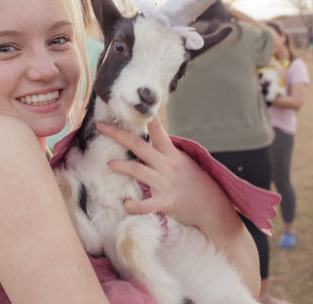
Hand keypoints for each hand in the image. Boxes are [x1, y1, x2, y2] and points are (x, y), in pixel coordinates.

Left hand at [96, 117, 234, 230]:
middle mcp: (167, 165)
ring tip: (109, 163)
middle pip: (139, 146)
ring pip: (139, 171)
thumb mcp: (182, 160)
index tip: (132, 106)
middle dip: (118, 134)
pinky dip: (134, 205)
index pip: (158, 131)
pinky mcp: (165, 203)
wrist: (211, 205)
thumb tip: (149, 136)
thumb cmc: (193, 181)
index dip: (146, 118)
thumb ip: (165, 150)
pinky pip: (145, 205)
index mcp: (171, 153)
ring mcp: (165, 184)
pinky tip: (126, 203)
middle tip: (101, 126)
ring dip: (122, 166)